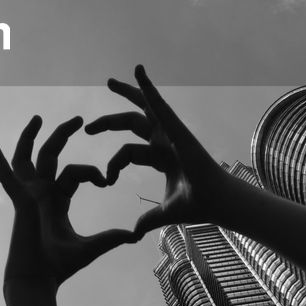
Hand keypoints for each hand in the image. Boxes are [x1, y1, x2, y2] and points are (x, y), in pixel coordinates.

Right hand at [0, 114, 136, 290]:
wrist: (40, 279)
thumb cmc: (61, 266)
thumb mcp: (92, 246)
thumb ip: (111, 237)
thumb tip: (134, 234)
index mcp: (57, 200)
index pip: (74, 172)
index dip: (91, 172)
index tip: (106, 181)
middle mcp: (41, 193)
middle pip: (50, 155)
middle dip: (63, 135)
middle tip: (80, 118)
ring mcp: (28, 195)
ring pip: (27, 157)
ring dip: (31, 137)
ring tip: (38, 118)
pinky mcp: (20, 200)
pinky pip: (6, 176)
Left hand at [85, 64, 232, 236]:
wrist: (216, 201)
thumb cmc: (198, 204)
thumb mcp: (166, 211)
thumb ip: (149, 219)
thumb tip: (134, 233)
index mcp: (161, 157)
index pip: (129, 150)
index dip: (115, 163)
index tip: (106, 180)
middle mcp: (165, 140)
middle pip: (133, 122)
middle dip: (110, 122)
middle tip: (89, 128)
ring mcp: (171, 132)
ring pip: (145, 106)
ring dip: (128, 92)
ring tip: (109, 82)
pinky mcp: (176, 127)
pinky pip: (158, 103)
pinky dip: (148, 87)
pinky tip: (137, 71)